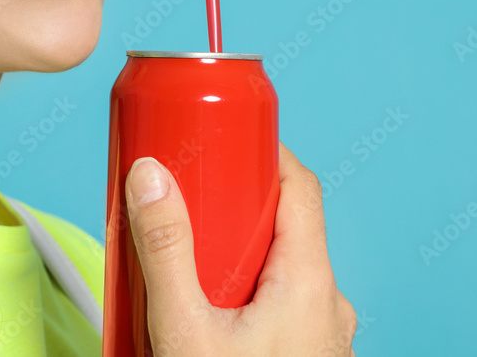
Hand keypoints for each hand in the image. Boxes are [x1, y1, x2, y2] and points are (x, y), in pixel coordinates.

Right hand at [124, 142, 356, 355]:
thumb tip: (150, 176)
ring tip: (187, 266)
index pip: (300, 187)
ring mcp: (322, 335)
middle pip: (283, 229)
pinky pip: (281, 308)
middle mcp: (327, 304)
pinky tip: (206, 315)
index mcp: (309, 282)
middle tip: (186, 206)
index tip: (223, 141)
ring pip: (280, 272)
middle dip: (232, 213)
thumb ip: (165, 251)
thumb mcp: (184, 327)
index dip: (265, 155)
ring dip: (235, 260)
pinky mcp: (307, 355)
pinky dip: (246, 298)